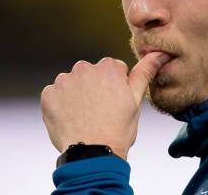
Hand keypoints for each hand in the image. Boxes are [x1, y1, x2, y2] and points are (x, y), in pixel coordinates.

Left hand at [41, 52, 170, 159]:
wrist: (92, 154)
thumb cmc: (117, 130)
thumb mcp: (136, 100)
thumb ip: (145, 72)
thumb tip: (159, 54)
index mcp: (108, 67)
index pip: (113, 70)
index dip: (116, 88)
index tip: (115, 103)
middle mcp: (84, 68)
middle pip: (91, 75)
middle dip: (95, 88)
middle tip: (100, 112)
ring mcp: (64, 81)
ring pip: (72, 84)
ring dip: (76, 95)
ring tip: (85, 117)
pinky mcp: (48, 94)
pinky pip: (55, 95)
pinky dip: (61, 105)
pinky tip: (70, 119)